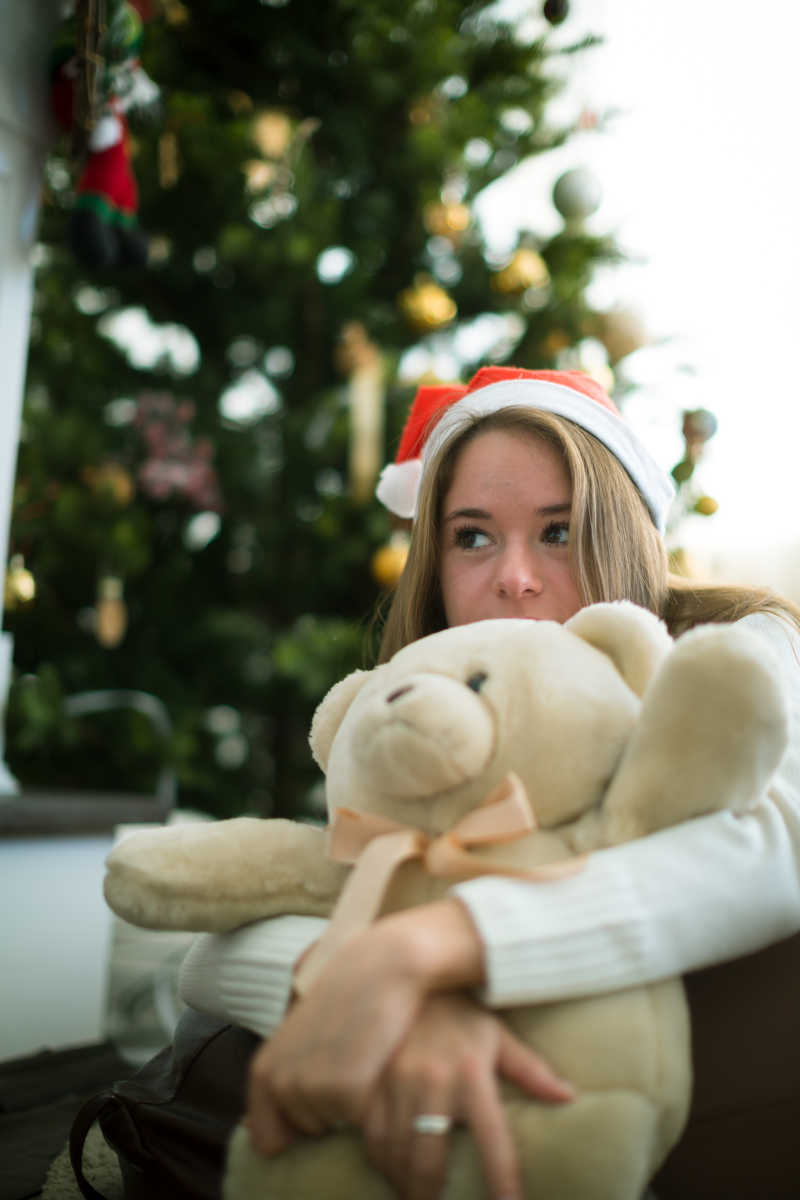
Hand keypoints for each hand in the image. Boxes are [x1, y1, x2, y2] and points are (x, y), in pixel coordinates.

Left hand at [245, 916, 434, 1155]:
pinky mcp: (349, 1093)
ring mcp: (314, 1089)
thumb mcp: (302, 1030)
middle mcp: (281, 1084)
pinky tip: (379, 1060)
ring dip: (353, 1103)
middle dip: (331, 1106)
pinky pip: (366, 1123)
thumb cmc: (349, 993)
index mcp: (265, 1071)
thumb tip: (276, 1128)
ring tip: (365, 1055)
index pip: (267, 1138)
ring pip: (339, 1125)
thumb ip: (289, 1068)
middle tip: (350, 1057)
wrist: (383, 964)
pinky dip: (376, 1101)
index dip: (298, 1123)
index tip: (321, 1088)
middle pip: (311, 1130)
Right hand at [362, 992, 573, 1199]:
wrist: (411, 977)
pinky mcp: (370, 1080)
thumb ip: (531, 1071)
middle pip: (430, 1159)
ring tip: (413, 1197)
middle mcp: (434, 1081)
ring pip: (397, 1152)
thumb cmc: (462, 1015)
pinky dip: (380, 1159)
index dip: (501, 1182)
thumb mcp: (498, 1037)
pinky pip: (371, 1133)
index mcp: (473, 1075)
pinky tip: (390, 1170)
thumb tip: (568, 1097)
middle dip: (431, 1196)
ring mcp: (398, 1082)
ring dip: (404, 1183)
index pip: (493, 1141)